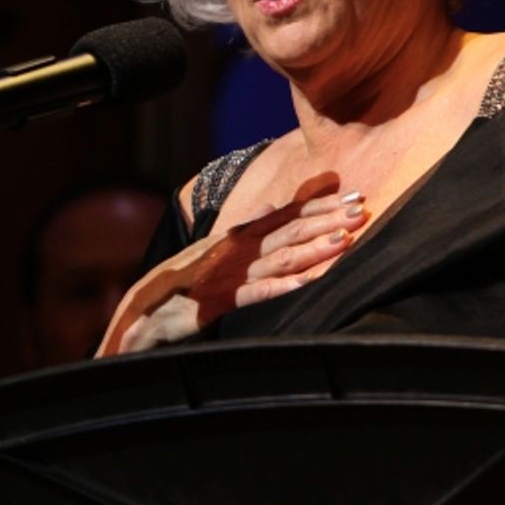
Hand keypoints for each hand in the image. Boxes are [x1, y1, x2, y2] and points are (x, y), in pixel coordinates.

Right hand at [96, 177, 368, 356]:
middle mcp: (236, 250)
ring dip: (312, 249)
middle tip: (361, 208)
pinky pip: (256, 294)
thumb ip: (243, 229)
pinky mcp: (219, 301)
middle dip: (326, 219)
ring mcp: (229, 275)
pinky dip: (282, 288)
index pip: (285, 215)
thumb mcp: (214, 250)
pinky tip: (307, 284)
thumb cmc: (183, 282)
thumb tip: (267, 207)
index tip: (351, 194)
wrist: (143, 309)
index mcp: (237, 237)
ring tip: (344, 240)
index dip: (319, 205)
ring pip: (279, 259)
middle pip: (289, 232)